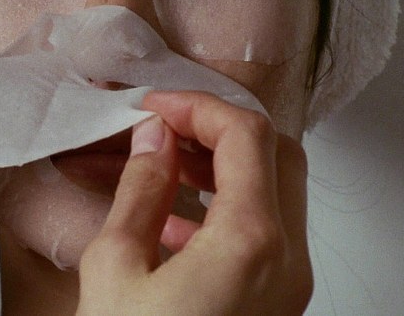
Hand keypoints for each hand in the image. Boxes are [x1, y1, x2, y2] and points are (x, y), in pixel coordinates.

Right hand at [78, 91, 311, 314]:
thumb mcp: (114, 270)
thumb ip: (140, 192)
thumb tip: (154, 140)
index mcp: (251, 243)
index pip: (246, 135)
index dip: (198, 108)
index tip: (158, 107)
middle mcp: (288, 262)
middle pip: (277, 156)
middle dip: (220, 130)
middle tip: (169, 126)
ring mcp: (288, 287)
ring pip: (275, 195)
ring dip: (225, 168)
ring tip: (166, 166)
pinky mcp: (276, 305)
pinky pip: (265, 238)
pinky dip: (229, 211)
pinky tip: (175, 220)